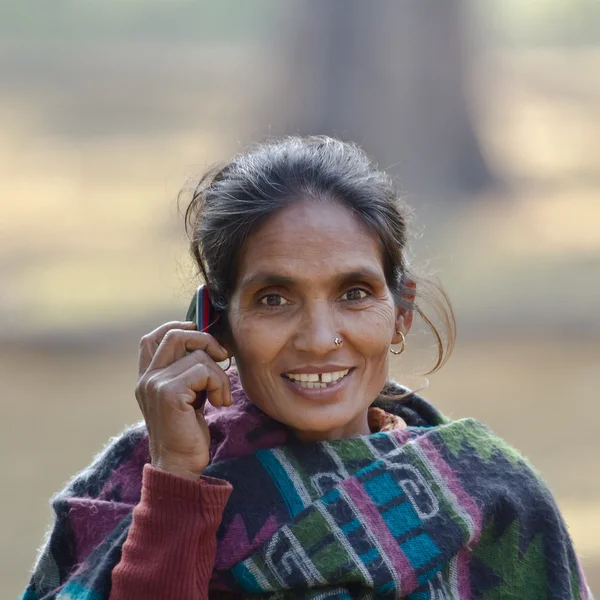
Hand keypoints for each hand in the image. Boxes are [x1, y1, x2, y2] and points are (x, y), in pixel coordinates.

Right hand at [135, 321, 230, 479]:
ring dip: (220, 375)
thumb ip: (187, 372)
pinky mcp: (169, 393)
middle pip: (175, 335)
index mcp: (147, 378)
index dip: (177, 327)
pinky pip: (204, 371)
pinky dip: (219, 385)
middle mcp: (146, 378)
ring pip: (198, 356)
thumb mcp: (186, 396)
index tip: (200, 336)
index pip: (152, 337)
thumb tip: (209, 346)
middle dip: (205, 340)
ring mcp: (155, 384)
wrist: (179, 466)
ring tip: (220, 397)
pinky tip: (220, 404)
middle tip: (222, 357)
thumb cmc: (187, 433)